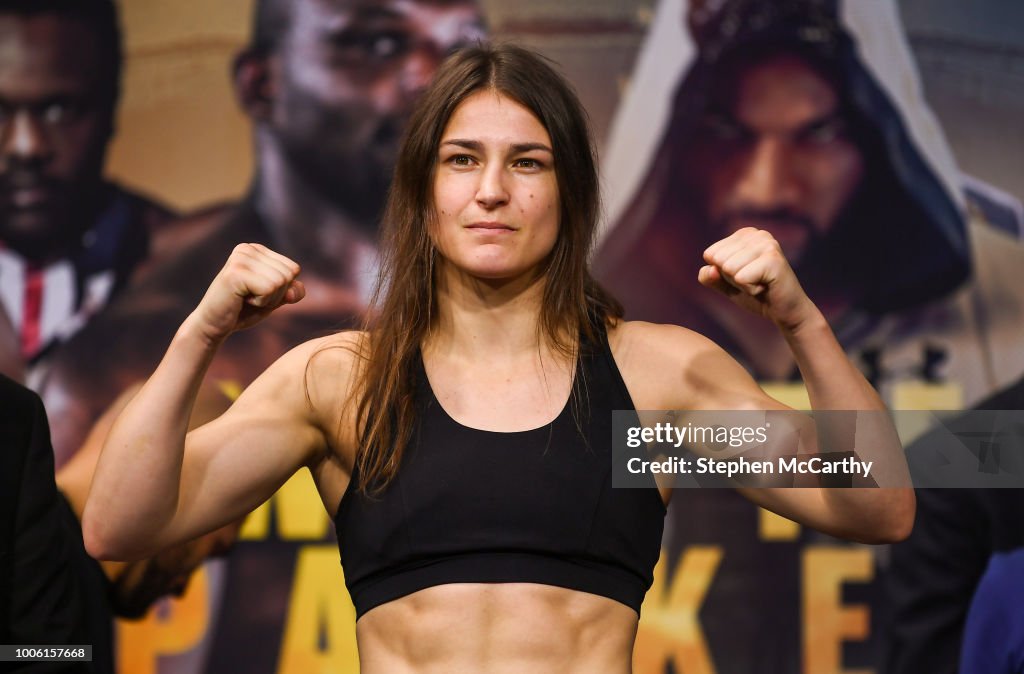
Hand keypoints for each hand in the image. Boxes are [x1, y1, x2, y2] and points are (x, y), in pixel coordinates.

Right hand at [190, 243, 304, 343]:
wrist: (213, 325)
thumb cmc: (243, 310)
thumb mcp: (275, 298)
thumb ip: (292, 290)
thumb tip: (294, 290)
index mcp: (257, 249)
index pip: (293, 269)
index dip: (281, 289)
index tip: (257, 292)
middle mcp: (248, 249)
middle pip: (289, 274)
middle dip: (275, 295)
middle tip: (250, 298)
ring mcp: (240, 258)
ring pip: (281, 281)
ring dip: (267, 299)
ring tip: (245, 298)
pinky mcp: (236, 272)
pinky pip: (270, 289)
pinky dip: (261, 302)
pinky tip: (241, 300)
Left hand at [698, 228, 817, 331]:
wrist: (785, 311)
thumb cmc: (755, 294)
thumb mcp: (725, 284)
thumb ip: (709, 276)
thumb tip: (711, 269)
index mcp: (744, 234)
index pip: (710, 255)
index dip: (723, 273)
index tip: (745, 276)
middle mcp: (757, 233)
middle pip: (719, 260)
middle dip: (733, 278)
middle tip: (754, 281)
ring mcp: (767, 244)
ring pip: (729, 268)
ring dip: (742, 284)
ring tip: (760, 283)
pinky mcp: (773, 259)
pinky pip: (741, 278)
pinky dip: (750, 289)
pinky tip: (766, 287)